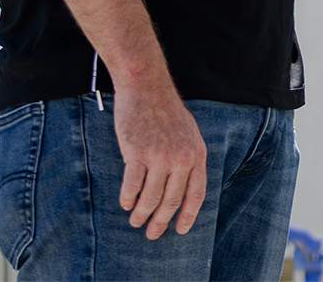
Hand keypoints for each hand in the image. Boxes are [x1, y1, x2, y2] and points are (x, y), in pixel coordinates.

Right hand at [114, 78, 206, 238]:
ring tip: (135, 221)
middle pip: (172, 201)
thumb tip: (182, 187)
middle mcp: (181, 158)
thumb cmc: (166, 111)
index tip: (179, 230)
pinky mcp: (137, 153)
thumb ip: (188, 158)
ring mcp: (160, 156)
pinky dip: (128, 199)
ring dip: (141, 214)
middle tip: (152, 234)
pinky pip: (132, 186)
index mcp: (197, 154)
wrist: (147, 87)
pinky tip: (125, 203)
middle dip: (161, 222)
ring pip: (151, 198)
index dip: (188, 215)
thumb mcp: (189, 133)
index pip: (196, 194)